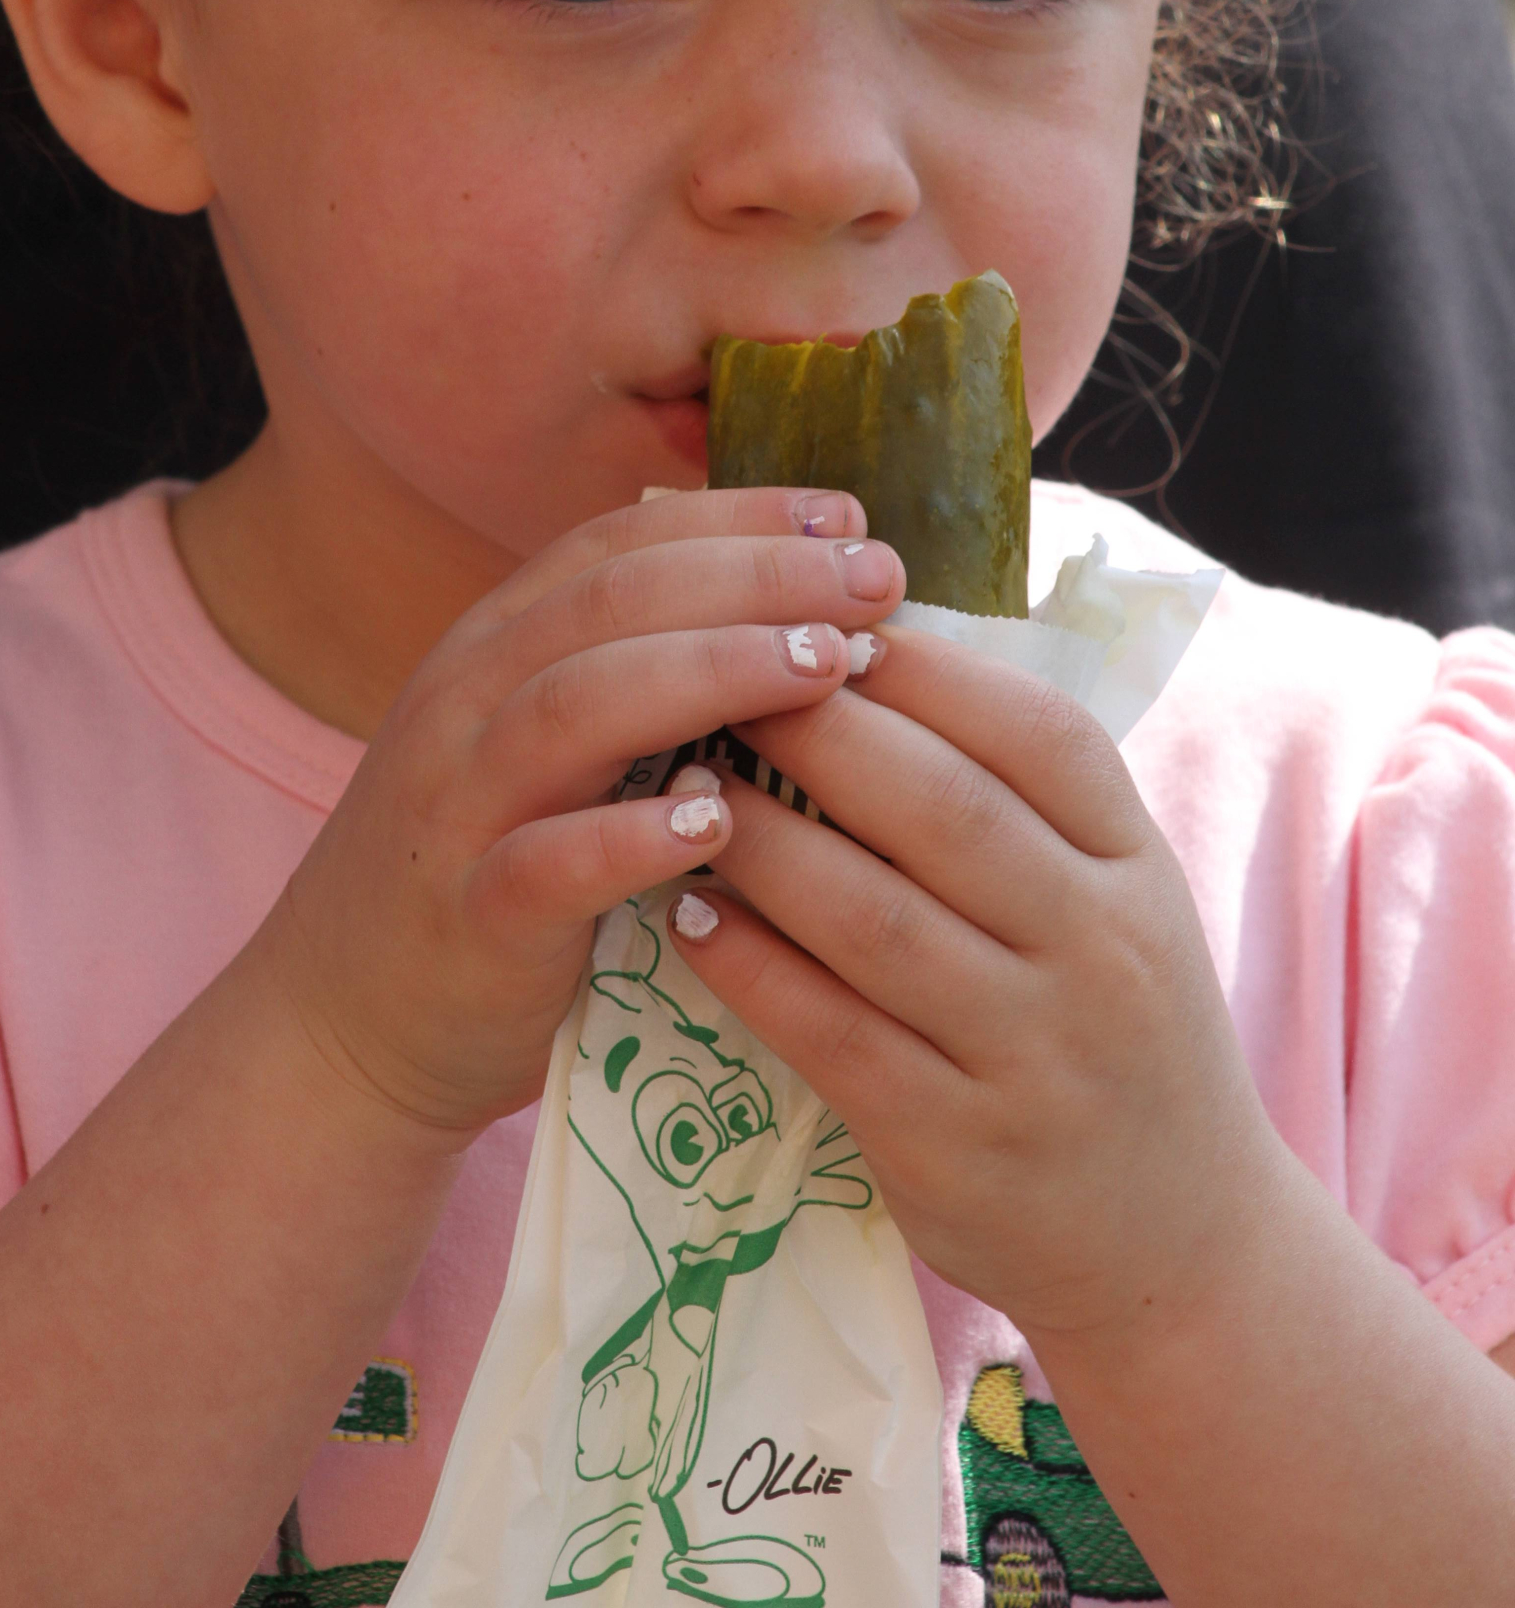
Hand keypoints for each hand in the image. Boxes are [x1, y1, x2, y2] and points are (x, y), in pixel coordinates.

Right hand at [255, 487, 904, 1147]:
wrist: (345, 1020)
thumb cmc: (493, 866)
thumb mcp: (550, 745)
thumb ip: (641, 674)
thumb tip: (804, 610)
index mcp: (497, 643)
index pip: (621, 541)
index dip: (738, 518)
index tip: (850, 520)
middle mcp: (468, 700)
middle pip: (615, 600)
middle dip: (756, 575)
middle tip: (876, 579)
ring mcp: (459, 804)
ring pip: (578, 705)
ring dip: (712, 671)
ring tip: (827, 663)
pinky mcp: (468, 916)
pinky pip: (544, 862)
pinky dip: (629, 837)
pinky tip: (717, 821)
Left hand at [666, 629, 1280, 1346]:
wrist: (1182, 1242)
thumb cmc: (1117, 1026)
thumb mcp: (1117, 897)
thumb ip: (1023, 796)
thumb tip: (873, 652)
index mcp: (1138, 867)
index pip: (1038, 733)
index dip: (924, 668)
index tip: (824, 623)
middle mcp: (1098, 952)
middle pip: (943, 807)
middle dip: (817, 731)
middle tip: (720, 682)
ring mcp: (1029, 1055)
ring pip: (870, 917)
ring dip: (759, 840)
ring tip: (682, 788)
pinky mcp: (953, 1146)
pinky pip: (828, 1032)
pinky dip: (748, 965)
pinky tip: (686, 913)